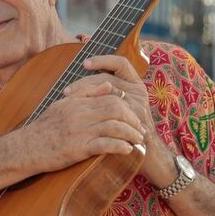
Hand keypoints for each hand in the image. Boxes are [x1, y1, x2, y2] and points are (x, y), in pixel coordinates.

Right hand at [16, 55, 146, 173]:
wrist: (27, 148)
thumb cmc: (44, 128)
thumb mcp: (63, 105)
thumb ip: (86, 93)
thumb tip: (108, 84)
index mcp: (78, 102)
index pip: (110, 97)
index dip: (127, 106)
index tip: (134, 117)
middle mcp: (80, 114)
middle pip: (116, 110)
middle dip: (133, 119)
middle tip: (140, 129)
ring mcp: (80, 131)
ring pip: (114, 127)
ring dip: (130, 134)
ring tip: (138, 140)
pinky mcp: (78, 148)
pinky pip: (104, 145)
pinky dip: (119, 147)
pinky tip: (127, 150)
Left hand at [74, 55, 177, 185]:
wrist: (147, 154)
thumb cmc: (127, 129)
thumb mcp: (120, 107)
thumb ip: (108, 93)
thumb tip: (83, 84)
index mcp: (136, 84)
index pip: (121, 63)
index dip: (103, 61)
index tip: (85, 64)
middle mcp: (138, 92)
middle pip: (108, 79)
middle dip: (85, 83)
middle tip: (67, 91)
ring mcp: (137, 106)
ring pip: (108, 93)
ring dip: (85, 95)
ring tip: (68, 100)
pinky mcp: (134, 120)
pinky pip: (111, 112)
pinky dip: (93, 111)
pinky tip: (81, 113)